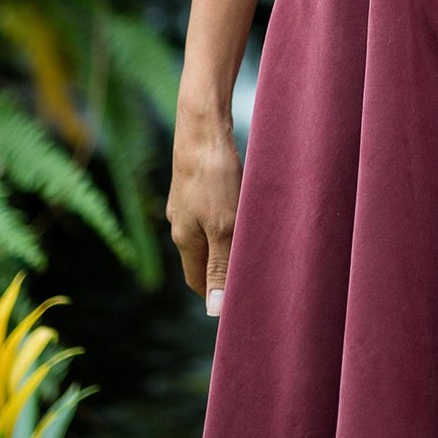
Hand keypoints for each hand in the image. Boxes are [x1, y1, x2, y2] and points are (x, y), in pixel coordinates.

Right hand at [167, 104, 242, 317]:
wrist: (203, 127)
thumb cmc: (214, 177)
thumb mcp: (222, 227)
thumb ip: (220, 267)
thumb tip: (214, 310)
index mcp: (183, 239)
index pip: (197, 280)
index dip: (215, 294)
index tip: (239, 302)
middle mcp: (181, 222)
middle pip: (202, 258)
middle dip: (223, 271)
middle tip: (254, 275)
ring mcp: (187, 201)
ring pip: (208, 233)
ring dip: (228, 244)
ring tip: (256, 246)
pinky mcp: (198, 183)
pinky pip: (213, 211)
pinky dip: (228, 220)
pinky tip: (248, 212)